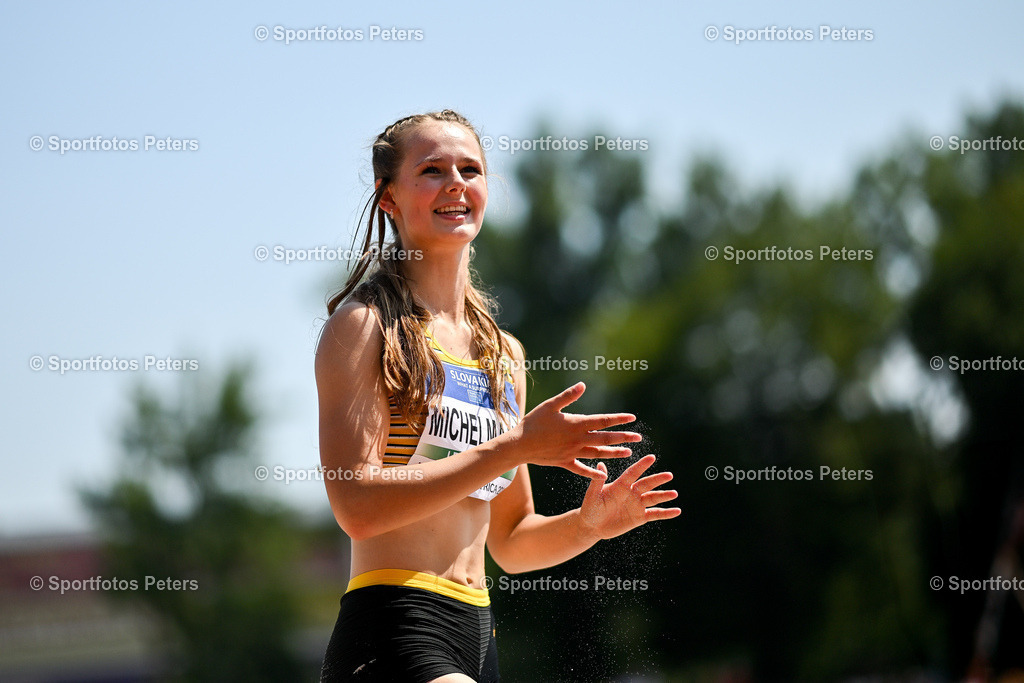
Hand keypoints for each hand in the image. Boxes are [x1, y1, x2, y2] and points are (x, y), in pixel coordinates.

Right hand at [506, 382, 639, 476]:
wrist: (519, 445)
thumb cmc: (533, 422)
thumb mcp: (550, 405)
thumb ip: (568, 396)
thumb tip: (583, 385)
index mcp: (576, 424)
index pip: (603, 420)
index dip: (618, 419)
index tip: (632, 418)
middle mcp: (578, 439)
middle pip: (605, 438)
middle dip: (623, 437)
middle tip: (638, 438)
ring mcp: (572, 453)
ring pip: (598, 453)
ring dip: (614, 453)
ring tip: (628, 453)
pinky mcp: (565, 462)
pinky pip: (581, 469)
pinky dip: (592, 473)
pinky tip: (603, 475)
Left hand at [578, 454, 680, 539]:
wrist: (592, 525)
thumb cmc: (590, 508)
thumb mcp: (592, 495)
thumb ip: (597, 482)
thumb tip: (600, 464)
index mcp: (620, 485)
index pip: (633, 473)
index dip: (641, 466)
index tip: (652, 457)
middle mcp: (631, 492)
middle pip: (646, 484)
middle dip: (657, 480)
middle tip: (669, 475)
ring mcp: (636, 505)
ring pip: (653, 498)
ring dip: (664, 496)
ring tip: (674, 493)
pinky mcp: (639, 517)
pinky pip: (655, 514)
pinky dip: (666, 513)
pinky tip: (677, 511)